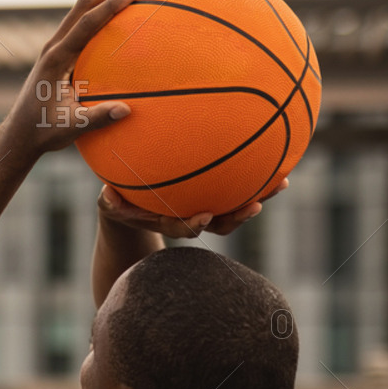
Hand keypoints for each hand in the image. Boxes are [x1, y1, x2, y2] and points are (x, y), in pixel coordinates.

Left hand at [0, 0, 140, 155]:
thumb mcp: (70, 128)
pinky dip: (99, 13)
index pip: (86, 24)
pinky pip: (80, 27)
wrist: (19, 135)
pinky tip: (118, 14)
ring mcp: (54, 49)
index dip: (110, 6)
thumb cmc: (43, 132)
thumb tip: (127, 110)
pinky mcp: (58, 55)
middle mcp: (53, 47)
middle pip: (82, 5)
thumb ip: (97, 118)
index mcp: (56, 59)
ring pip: (80, 12)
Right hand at [97, 178, 289, 238]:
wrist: (129, 209)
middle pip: (218, 222)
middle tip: (253, 207)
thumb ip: (110, 202)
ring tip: (280, 184)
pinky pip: (235, 187)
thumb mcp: (111, 203)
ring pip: (232, 207)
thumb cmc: (118, 201)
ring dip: (256, 198)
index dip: (194, 224)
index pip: (182, 226)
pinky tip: (276, 162)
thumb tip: (107, 196)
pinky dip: (256, 178)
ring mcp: (202, 205)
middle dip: (237, 217)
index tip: (204, 217)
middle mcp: (189, 216)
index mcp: (167, 220)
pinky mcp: (212, 193)